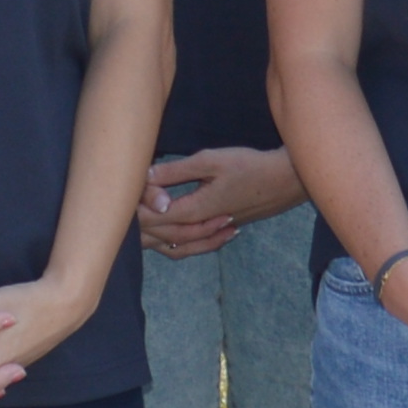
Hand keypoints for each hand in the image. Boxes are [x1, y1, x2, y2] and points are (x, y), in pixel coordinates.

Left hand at [138, 146, 301, 260]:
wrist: (285, 181)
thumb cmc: (249, 166)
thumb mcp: (210, 160)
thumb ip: (176, 170)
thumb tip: (144, 175)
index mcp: (194, 210)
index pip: (152, 217)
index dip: (134, 207)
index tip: (122, 191)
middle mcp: (199, 227)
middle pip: (158, 235)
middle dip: (138, 223)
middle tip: (122, 206)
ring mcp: (210, 232)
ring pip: (173, 245)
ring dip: (153, 236)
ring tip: (136, 223)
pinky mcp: (218, 231)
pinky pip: (189, 246)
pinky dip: (173, 242)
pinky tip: (167, 235)